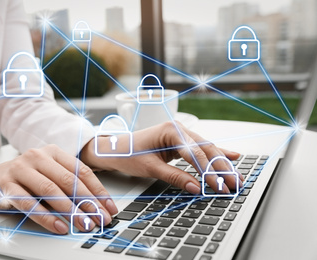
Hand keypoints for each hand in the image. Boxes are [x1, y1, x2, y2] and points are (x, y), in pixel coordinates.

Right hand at [0, 145, 117, 233]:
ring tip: (84, 224)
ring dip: (71, 211)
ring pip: (51, 191)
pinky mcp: (6, 185)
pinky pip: (29, 203)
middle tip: (101, 219)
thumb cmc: (25, 178)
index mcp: (52, 151)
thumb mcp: (47, 174)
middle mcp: (38, 156)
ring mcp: (21, 169)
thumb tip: (95, 206)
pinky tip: (59, 226)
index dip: (98, 191)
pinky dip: (46, 217)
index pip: (81, 171)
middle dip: (88, 203)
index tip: (109, 207)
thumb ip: (68, 184)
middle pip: (69, 181)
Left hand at [81, 121, 242, 193]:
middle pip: (206, 150)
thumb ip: (175, 177)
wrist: (115, 148)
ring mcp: (181, 133)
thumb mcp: (151, 168)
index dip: (209, 172)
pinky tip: (232, 156)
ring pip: (207, 149)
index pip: (195, 154)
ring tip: (237, 177)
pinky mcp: (180, 140)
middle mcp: (178, 129)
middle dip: (221, 169)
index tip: (219, 186)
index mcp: (170, 131)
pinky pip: (201, 148)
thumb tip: (196, 188)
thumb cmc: (129, 154)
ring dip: (222, 164)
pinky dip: (216, 154)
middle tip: (235, 184)